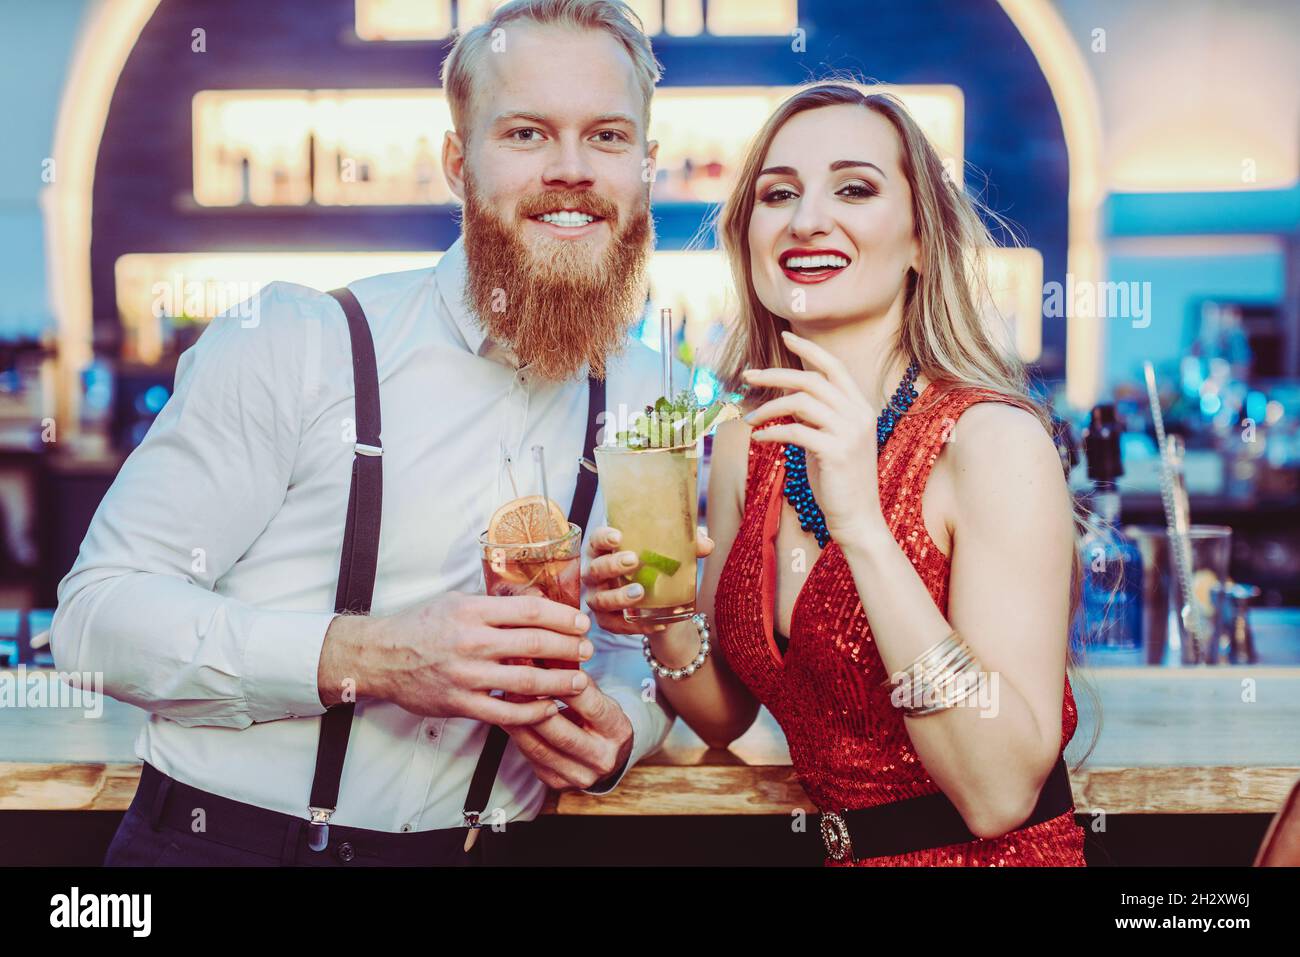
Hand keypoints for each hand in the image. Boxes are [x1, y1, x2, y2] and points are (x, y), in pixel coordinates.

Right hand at [319, 592, 594, 725]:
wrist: (381, 657)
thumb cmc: (422, 625)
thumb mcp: (457, 601)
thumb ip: (494, 604)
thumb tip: (536, 602)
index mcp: (474, 610)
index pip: (531, 610)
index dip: (563, 617)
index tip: (581, 623)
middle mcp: (472, 641)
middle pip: (536, 644)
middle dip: (569, 648)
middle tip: (588, 651)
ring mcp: (467, 675)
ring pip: (527, 682)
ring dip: (560, 682)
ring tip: (579, 681)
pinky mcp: (461, 704)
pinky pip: (506, 712)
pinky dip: (533, 712)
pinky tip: (549, 708)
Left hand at [505, 675, 633, 789]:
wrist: (606, 754)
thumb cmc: (596, 716)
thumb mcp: (596, 695)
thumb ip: (574, 678)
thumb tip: (543, 653)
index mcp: (617, 731)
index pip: (592, 707)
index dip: (567, 686)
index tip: (544, 664)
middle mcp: (602, 758)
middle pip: (562, 732)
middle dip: (534, 704)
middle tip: (514, 680)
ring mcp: (580, 775)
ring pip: (540, 748)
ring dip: (518, 720)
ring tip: (504, 696)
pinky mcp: (558, 783)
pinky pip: (531, 758)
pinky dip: (517, 736)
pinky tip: (506, 716)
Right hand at [582, 525, 713, 634]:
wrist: (655, 597)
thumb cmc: (654, 564)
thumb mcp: (669, 551)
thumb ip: (687, 544)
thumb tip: (707, 544)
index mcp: (604, 550)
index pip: (596, 540)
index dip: (603, 537)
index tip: (619, 536)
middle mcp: (594, 573)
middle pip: (595, 569)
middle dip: (612, 565)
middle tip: (634, 561)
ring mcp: (597, 597)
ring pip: (600, 600)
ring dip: (619, 597)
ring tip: (641, 592)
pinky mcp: (605, 620)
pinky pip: (614, 626)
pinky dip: (634, 626)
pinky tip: (656, 624)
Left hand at [743, 330, 887, 540]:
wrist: (858, 518)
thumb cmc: (839, 481)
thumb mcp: (831, 441)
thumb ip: (816, 417)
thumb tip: (787, 399)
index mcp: (860, 408)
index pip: (834, 367)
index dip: (809, 351)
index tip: (785, 338)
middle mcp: (858, 414)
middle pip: (811, 380)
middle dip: (775, 374)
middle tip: (748, 376)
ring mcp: (849, 432)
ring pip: (800, 402)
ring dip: (768, 407)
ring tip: (749, 419)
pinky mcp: (835, 451)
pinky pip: (794, 430)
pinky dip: (771, 431)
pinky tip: (759, 438)